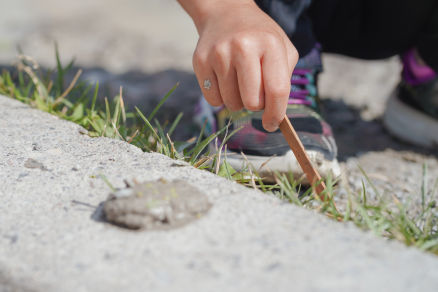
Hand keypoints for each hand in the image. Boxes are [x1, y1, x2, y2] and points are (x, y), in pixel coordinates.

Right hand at [189, 0, 297, 131]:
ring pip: (231, 104)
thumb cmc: (259, 37)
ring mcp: (219, 54)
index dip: (276, 114)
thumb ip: (284, 80)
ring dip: (238, 101)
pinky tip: (225, 80)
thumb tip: (275, 117)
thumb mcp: (282, 49)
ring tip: (239, 82)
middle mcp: (243, 47)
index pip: (277, 90)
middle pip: (252, 102)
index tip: (272, 124)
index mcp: (270, 44)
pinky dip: (221, 98)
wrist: (226, 13)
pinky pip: (213, 100)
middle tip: (255, 93)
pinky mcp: (201, 61)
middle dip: (256, 105)